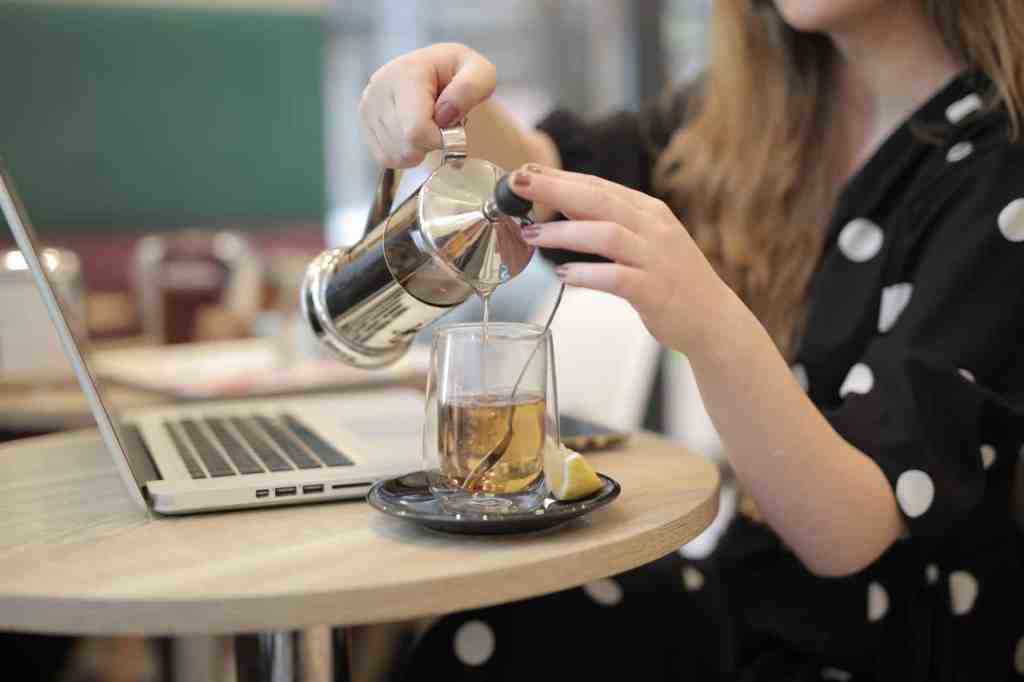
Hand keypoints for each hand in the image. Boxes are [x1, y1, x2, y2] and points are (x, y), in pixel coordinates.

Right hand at [360, 43, 496, 167]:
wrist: (442, 74)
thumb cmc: (462, 76)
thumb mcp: (482, 74)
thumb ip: (471, 88)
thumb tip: (444, 114)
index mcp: (407, 71)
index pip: (416, 130)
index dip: (440, 139)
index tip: (453, 128)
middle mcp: (379, 85)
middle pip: (405, 145)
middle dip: (431, 144)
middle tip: (442, 125)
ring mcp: (368, 104)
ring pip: (395, 154)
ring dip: (420, 150)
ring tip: (429, 127)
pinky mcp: (365, 121)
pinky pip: (385, 158)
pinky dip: (406, 154)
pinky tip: (415, 135)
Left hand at [511, 165, 737, 353]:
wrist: (713, 319)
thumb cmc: (671, 280)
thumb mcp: (644, 241)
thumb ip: (609, 223)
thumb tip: (561, 207)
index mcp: (649, 211)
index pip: (599, 186)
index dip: (560, 177)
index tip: (526, 172)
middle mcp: (654, 229)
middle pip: (599, 200)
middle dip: (556, 189)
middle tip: (520, 184)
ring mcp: (655, 259)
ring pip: (606, 235)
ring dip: (565, 233)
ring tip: (532, 234)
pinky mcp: (654, 291)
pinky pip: (616, 278)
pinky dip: (588, 274)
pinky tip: (563, 275)